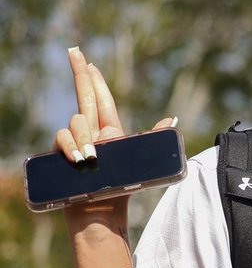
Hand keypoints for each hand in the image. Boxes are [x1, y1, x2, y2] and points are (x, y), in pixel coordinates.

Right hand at [53, 46, 173, 222]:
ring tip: (93, 159)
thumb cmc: (120, 191)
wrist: (101, 215)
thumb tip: (172, 119)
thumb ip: (153, 140)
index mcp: (109, 133)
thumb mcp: (141, 163)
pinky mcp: (62, 155)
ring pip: (75, 122)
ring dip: (84, 136)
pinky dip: (72, 147)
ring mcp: (74, 143)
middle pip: (83, 98)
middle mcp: (90, 134)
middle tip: (75, 52)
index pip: (100, 101)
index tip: (88, 60)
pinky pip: (62, 139)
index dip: (94, 80)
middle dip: (79, 74)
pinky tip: (81, 159)